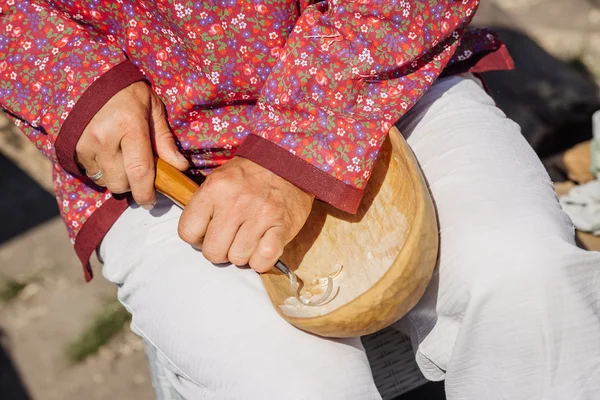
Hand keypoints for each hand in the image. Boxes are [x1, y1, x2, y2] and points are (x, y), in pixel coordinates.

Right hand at [76, 82, 187, 208]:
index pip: (140, 171)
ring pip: (105, 181)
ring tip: (124, 162)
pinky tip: (109, 156)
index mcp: (129, 126)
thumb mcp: (152, 108)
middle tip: (140, 174)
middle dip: (133, 186)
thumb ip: (165, 139)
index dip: (147, 192)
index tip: (152, 201)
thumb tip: (180, 167)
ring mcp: (85, 144)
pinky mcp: (72, 148)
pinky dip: (102, 171)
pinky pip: (91, 173)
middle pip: (121, 183)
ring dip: (117, 179)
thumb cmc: (127, 93)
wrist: (89, 78)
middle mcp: (104, 137)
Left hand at [178, 157, 313, 272]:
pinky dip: (261, 261)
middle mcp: (236, 202)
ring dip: (242, 254)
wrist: (288, 161)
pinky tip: (262, 246)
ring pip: (238, 259)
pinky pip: (262, 261)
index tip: (207, 232)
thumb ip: (203, 205)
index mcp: (215, 188)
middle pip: (213, 252)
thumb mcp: (219, 179)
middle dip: (220, 250)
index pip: (187, 232)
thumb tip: (195, 237)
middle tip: (229, 238)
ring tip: (249, 237)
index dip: (197, 237)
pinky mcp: (282, 228)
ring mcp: (261, 216)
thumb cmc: (250, 175)